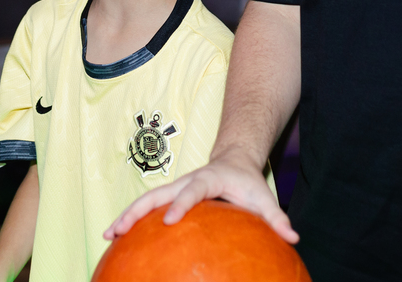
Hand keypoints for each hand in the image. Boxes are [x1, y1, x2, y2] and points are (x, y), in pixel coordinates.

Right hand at [104, 154, 297, 242]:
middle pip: (156, 194)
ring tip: (107, 235)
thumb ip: (277, 218)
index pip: (191, 192)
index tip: (170, 221)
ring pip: (145, 200)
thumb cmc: (248, 183)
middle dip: (137, 210)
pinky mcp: (168, 197)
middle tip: (119, 228)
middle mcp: (185, 182)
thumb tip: (294, 237)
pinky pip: (147, 208)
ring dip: (126, 216)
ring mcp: (174, 188)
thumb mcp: (264, 198)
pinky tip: (116, 239)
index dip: (181, 205)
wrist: (233, 161)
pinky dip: (131, 220)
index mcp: (207, 179)